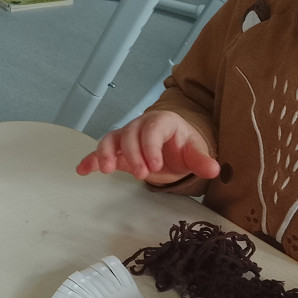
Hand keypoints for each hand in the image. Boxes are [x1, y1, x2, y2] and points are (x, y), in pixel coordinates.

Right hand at [75, 110, 219, 185]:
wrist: (172, 146)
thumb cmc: (181, 146)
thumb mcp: (194, 152)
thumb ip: (202, 160)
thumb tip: (214, 169)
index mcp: (162, 122)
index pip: (153, 129)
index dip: (151, 146)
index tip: (155, 166)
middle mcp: (140, 126)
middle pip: (130, 134)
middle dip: (133, 154)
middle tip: (143, 175)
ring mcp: (126, 137)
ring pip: (110, 139)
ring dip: (105, 152)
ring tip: (106, 170)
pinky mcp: (116, 151)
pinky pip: (100, 152)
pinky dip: (90, 159)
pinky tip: (82, 170)